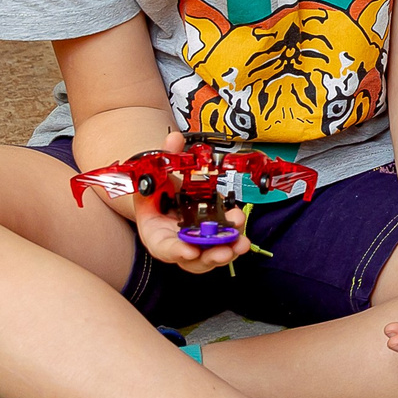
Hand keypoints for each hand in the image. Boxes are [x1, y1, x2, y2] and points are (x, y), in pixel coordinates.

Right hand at [84, 129, 251, 274]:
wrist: (162, 193)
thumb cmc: (155, 188)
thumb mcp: (154, 172)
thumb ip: (165, 157)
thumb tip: (174, 138)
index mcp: (155, 234)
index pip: (165, 248)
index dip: (177, 251)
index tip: (190, 251)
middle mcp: (176, 243)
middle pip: (193, 259)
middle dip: (211, 256)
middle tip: (226, 251)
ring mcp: (195, 242)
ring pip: (211, 254)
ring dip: (228, 249)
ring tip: (242, 242)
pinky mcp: (212, 236)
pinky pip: (223, 241)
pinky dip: (234, 235)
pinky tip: (241, 224)